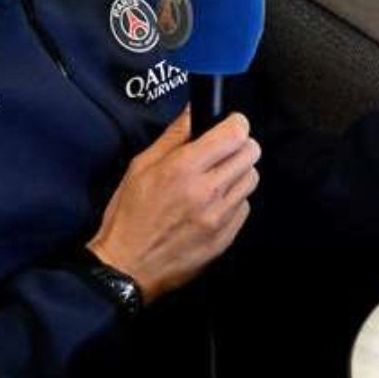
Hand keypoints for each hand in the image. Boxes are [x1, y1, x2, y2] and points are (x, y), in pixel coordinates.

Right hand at [86, 112, 260, 300]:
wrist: (127, 267)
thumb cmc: (129, 214)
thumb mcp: (141, 166)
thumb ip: (173, 136)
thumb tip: (194, 110)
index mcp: (183, 169)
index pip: (234, 134)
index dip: (237, 123)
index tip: (231, 124)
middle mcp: (207, 192)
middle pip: (250, 154)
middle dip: (240, 145)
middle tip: (225, 149)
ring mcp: (219, 218)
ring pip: (251, 179)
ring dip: (239, 172)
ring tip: (219, 176)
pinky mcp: (225, 238)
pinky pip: (244, 207)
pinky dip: (234, 200)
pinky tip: (215, 202)